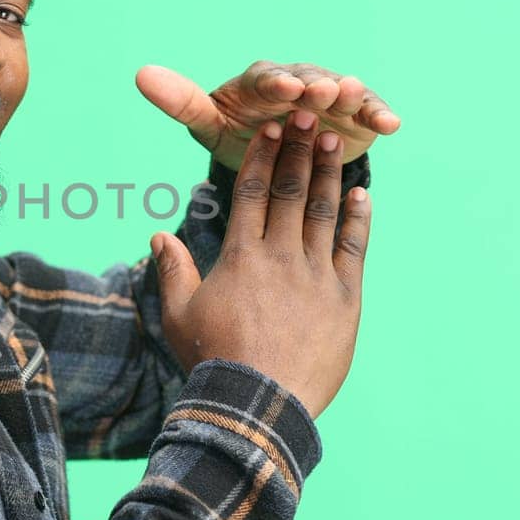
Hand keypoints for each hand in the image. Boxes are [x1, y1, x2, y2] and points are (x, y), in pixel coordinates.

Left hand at [136, 60, 399, 167]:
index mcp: (260, 83)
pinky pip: (369, 112)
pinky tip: (392, 124)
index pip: (265, 78)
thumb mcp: (209, 123)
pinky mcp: (356, 115)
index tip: (279, 87)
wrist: (278, 157)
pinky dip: (379, 114)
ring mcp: (331, 96)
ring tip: (355, 96)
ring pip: (342, 91)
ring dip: (350, 94)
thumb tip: (140, 74)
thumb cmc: (239, 136)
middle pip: (307, 79)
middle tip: (321, 91)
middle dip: (313, 85)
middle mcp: (298, 81)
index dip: (273, 82)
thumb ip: (181, 102)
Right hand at [150, 110, 371, 417]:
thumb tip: (157, 236)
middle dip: (297, 148)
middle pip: (290, 190)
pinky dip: (359, 218)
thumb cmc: (213, 361)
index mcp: (241, 256)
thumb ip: (172, 271)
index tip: (269, 128)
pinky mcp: (345, 298)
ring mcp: (316, 275)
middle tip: (306, 114)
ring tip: (332, 138)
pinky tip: (361, 193)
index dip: (260, 156)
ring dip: (327, 171)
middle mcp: (280, 256)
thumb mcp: (180, 315)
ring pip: (324, 210)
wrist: (257, 404)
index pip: (251, 191)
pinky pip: (354, 248)